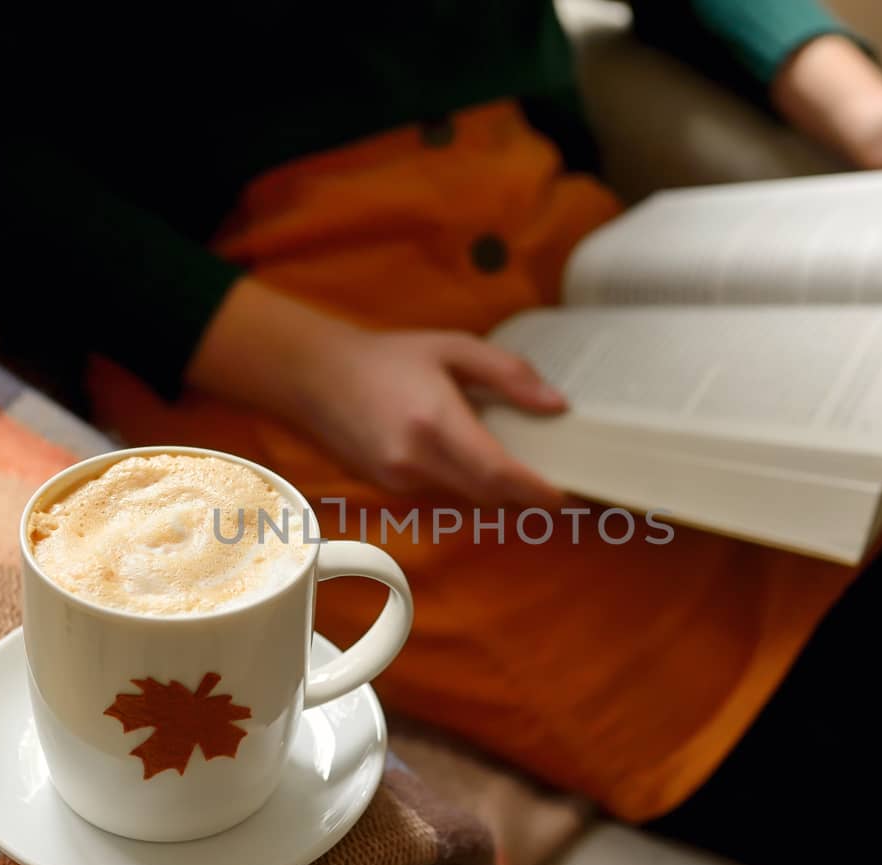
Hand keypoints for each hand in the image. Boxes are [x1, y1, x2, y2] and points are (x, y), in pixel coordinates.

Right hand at [297, 329, 567, 504]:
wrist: (316, 377)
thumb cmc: (387, 358)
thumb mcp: (453, 348)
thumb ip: (508, 374)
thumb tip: (555, 405)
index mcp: (434, 421)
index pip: (496, 472)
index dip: (535, 491)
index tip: (565, 496)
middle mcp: (415, 460)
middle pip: (488, 496)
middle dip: (523, 495)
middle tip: (554, 482)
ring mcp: (398, 481)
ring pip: (466, 500)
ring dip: (494, 490)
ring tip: (516, 468)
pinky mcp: (389, 489)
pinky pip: (442, 495)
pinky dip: (464, 484)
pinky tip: (469, 461)